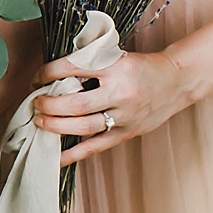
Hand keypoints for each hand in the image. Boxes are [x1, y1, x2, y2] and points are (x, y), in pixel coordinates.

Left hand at [32, 50, 188, 164]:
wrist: (177, 80)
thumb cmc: (141, 67)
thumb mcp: (116, 56)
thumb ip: (88, 63)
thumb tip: (50, 75)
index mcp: (116, 67)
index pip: (72, 69)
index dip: (48, 73)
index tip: (36, 78)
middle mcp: (121, 93)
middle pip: (76, 104)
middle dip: (49, 105)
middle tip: (35, 103)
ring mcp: (126, 116)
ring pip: (84, 127)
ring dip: (55, 126)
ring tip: (40, 121)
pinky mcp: (128, 133)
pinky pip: (96, 146)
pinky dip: (73, 154)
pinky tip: (55, 157)